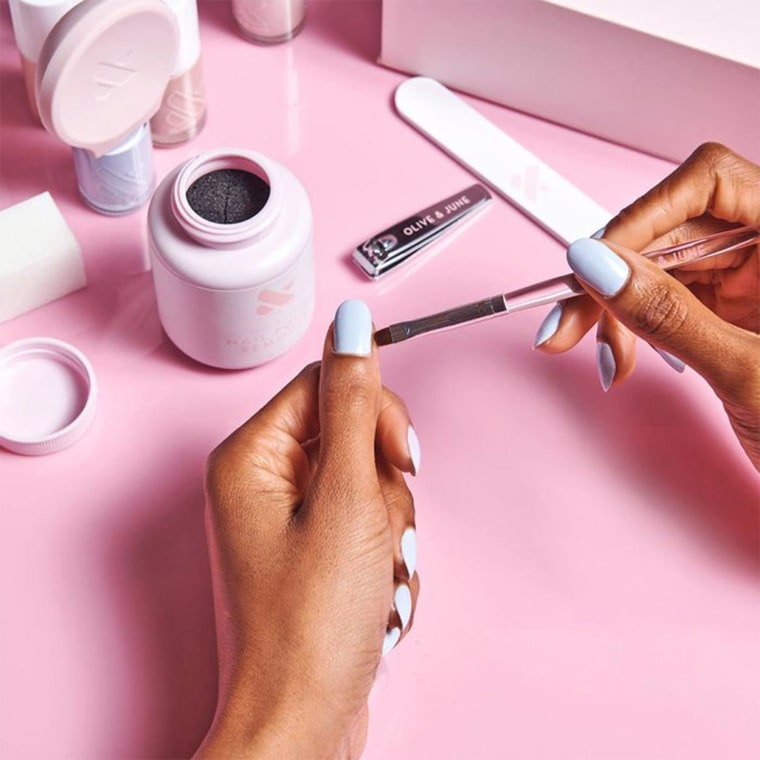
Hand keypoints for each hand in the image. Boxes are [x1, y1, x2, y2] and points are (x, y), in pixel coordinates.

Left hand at [196, 300, 420, 758]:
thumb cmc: (313, 623)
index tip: (397, 457)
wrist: (308, 721)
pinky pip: (370, 521)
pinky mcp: (318, 551)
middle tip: (378, 530)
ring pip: (371, 481)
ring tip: (374, 576)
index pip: (327, 383)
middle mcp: (264, 481)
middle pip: (353, 435)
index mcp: (252, 455)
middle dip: (384, 485)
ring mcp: (292, 518)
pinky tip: (374, 596)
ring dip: (391, 527)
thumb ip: (354, 404)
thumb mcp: (346, 498)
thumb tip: (352, 324)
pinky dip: (386, 555)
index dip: (374, 415)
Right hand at [533, 143, 759, 468]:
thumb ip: (667, 314)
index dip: (643, 214)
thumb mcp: (746, 371)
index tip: (594, 263)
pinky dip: (632, 327)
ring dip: (614, 309)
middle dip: (611, 277)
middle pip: (670, 230)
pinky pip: (662, 300)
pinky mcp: (727, 310)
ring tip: (604, 357)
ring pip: (656, 267)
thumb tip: (596, 266)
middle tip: (566, 322)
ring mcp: (749, 280)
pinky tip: (622, 355)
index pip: (709, 183)